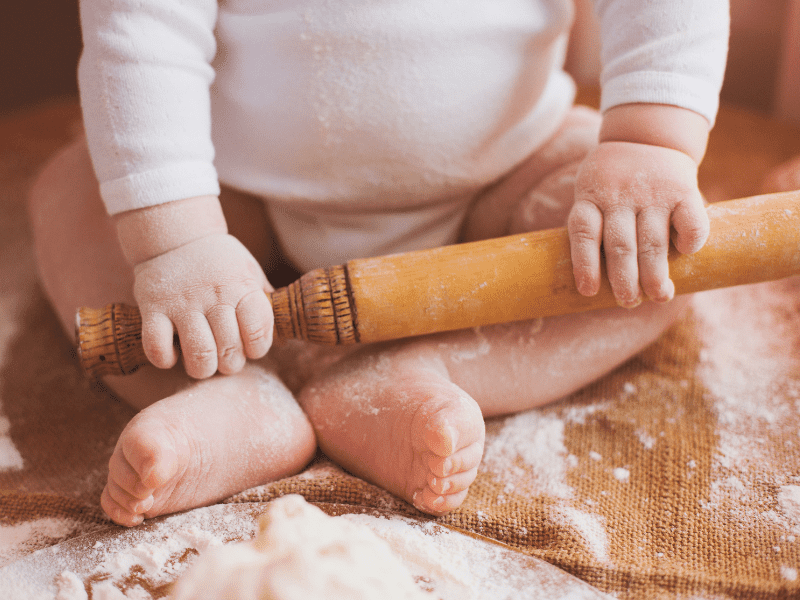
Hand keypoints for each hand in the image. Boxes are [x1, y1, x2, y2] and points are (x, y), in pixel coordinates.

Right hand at [133, 233, 273, 377]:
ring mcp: (182, 304)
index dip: (258, 348)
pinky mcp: (153, 309)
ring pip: (199, 355)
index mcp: (242, 288)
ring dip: (204, 368)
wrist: (176, 234)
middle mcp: (214, 296)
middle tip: (226, 357)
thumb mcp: (250, 272)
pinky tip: (174, 353)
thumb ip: (266, 303)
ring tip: (204, 361)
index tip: (250, 346)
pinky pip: (157, 348)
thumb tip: (285, 341)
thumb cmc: (221, 261)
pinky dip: (166, 359)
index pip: (258, 332)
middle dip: (231, 363)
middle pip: (229, 349)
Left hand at [568, 141, 708, 305]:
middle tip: (628, 302)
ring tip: (658, 295)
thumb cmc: (613, 184)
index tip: (588, 291)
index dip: (585, 264)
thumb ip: (595, 231)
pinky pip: (689, 220)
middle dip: (624, 279)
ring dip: (656, 273)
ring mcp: (652, 193)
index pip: (583, 232)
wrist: (648, 136)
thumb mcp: (592, 194)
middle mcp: (619, 196)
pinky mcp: (683, 189)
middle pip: (619, 244)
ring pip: (652, 240)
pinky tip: (686, 254)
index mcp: (591, 197)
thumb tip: (599, 286)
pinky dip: (689, 240)